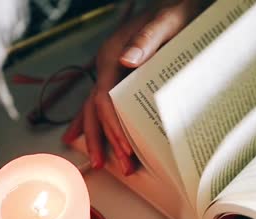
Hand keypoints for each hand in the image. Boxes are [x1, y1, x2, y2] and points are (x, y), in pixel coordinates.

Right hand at [63, 0, 205, 174]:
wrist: (176, 5)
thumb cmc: (174, 14)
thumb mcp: (166, 23)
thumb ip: (146, 39)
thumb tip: (127, 60)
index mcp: (112, 56)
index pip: (104, 99)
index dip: (112, 126)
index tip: (125, 149)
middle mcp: (106, 65)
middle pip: (96, 108)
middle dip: (103, 139)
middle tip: (118, 166)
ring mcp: (110, 71)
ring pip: (95, 108)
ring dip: (97, 136)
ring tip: (100, 163)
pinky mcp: (118, 76)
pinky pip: (99, 102)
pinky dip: (90, 120)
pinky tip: (80, 135)